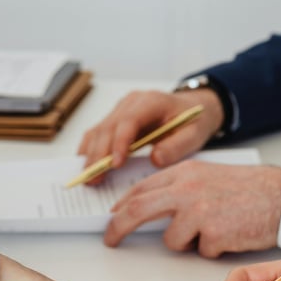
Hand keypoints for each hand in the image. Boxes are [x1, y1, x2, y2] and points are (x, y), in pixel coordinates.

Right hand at [77, 89, 222, 179]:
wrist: (192, 108)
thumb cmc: (193, 121)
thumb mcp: (194, 135)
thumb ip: (177, 146)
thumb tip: (155, 160)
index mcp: (152, 102)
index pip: (129, 120)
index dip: (119, 142)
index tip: (115, 164)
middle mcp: (132, 102)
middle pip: (108, 127)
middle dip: (100, 154)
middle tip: (94, 178)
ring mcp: (121, 109)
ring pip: (99, 130)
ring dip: (91, 154)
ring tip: (89, 177)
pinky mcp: (116, 119)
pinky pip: (98, 133)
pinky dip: (90, 149)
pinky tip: (86, 165)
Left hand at [105, 161, 280, 256]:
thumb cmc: (250, 189)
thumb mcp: (208, 177)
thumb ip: (179, 187)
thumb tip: (151, 206)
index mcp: (184, 172)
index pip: (141, 189)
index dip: (122, 206)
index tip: (112, 217)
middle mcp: (187, 190)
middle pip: (138, 210)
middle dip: (118, 227)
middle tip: (111, 240)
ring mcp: (199, 212)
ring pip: (172, 241)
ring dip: (188, 243)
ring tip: (215, 229)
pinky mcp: (213, 235)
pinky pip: (200, 252)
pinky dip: (213, 249)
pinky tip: (231, 234)